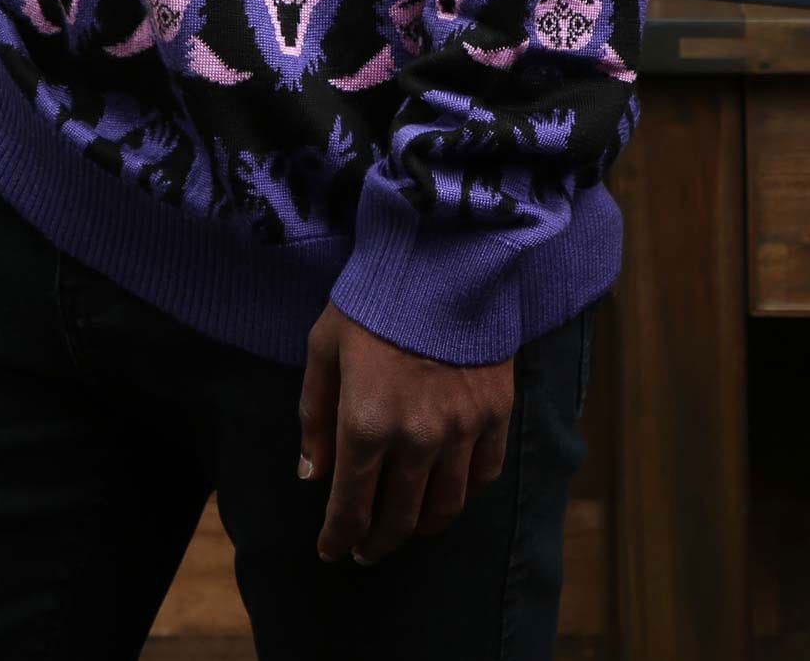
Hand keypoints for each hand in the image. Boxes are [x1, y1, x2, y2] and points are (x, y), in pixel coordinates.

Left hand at [299, 303, 512, 565]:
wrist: (441, 256)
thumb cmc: (372, 298)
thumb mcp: (324, 347)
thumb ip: (315, 415)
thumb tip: (313, 475)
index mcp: (366, 424)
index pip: (351, 506)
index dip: (338, 538)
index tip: (331, 552)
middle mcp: (416, 440)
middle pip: (399, 518)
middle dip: (377, 542)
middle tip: (366, 551)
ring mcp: (461, 430)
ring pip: (444, 507)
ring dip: (422, 527)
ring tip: (408, 528)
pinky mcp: (495, 413)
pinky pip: (483, 474)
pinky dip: (464, 492)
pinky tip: (450, 489)